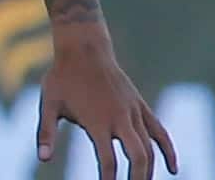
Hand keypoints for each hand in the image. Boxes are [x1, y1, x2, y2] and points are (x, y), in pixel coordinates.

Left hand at [38, 45, 177, 178]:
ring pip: (150, 147)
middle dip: (138, 179)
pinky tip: (172, 169)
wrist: (83, 48)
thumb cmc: (62, 77)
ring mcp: (133, 112)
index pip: (109, 161)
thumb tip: (42, 159)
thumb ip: (45, 132)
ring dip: (150, 170)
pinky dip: (168, 151)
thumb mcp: (48, 103)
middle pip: (139, 157)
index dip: (109, 179)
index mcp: (97, 122)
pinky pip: (159, 132)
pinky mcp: (140, 105)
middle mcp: (119, 119)